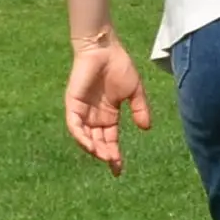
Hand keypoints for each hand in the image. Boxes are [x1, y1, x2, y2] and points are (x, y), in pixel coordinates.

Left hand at [64, 31, 148, 170]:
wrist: (105, 49)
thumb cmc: (120, 66)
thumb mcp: (135, 92)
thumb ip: (140, 109)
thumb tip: (146, 128)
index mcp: (109, 116)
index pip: (110, 140)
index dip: (114, 155)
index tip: (119, 169)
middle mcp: (95, 117)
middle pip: (98, 142)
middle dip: (105, 155)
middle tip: (114, 164)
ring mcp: (83, 112)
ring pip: (85, 137)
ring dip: (93, 149)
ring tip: (104, 157)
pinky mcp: (73, 105)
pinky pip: (74, 126)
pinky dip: (81, 137)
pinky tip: (90, 146)